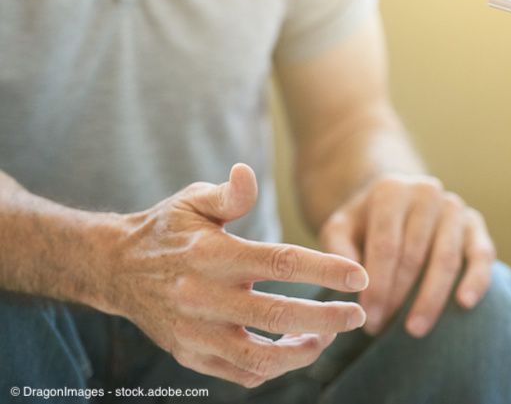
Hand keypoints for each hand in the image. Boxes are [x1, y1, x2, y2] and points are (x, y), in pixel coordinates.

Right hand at [108, 164, 368, 388]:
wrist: (114, 269)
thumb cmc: (167, 229)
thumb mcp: (192, 201)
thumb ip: (228, 194)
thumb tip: (247, 173)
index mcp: (212, 254)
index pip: (279, 263)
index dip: (324, 270)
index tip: (359, 276)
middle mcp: (203, 297)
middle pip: (277, 315)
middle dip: (326, 318)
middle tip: (360, 314)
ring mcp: (195, 332)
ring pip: (259, 357)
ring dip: (302, 352)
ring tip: (327, 336)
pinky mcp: (190, 355)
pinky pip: (240, 373)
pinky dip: (273, 367)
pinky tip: (294, 348)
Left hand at [317, 175, 494, 337]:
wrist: (395, 202)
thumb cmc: (364, 223)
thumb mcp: (340, 228)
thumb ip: (338, 249)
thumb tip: (353, 280)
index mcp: (391, 191)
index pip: (386, 245)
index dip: (377, 285)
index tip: (368, 317)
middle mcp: (426, 193)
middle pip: (414, 254)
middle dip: (398, 296)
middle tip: (384, 328)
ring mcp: (454, 207)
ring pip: (446, 258)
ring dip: (431, 297)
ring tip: (415, 329)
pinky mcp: (474, 223)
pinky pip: (482, 254)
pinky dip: (476, 279)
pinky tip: (464, 303)